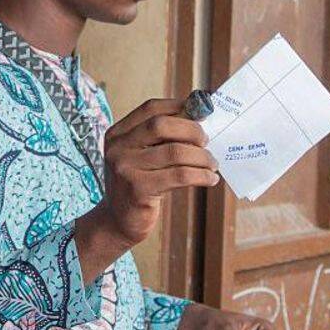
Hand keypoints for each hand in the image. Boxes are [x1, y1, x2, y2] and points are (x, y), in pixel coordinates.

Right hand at [76, 98, 218, 280]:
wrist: (118, 222)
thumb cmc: (138, 185)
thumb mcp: (141, 157)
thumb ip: (160, 138)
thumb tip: (198, 116)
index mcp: (117, 134)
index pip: (150, 109)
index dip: (178, 106)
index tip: (201, 110)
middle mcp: (117, 148)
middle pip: (161, 125)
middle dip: (191, 130)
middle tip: (207, 142)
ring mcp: (125, 169)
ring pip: (175, 152)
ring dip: (201, 157)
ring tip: (212, 164)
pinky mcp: (138, 190)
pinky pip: (179, 176)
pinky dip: (201, 175)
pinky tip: (210, 179)